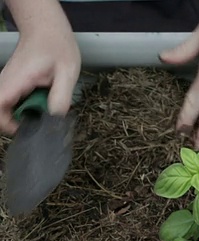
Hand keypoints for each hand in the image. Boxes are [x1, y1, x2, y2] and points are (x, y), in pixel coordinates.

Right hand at [0, 1, 79, 134]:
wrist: (47, 29)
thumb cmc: (57, 47)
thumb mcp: (67, 73)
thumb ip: (61, 97)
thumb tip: (55, 119)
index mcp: (17, 81)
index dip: (7, 124)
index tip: (27, 128)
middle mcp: (7, 83)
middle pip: (1, 111)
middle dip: (20, 122)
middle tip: (43, 121)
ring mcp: (9, 83)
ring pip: (9, 107)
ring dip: (27, 113)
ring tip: (47, 109)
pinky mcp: (14, 84)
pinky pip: (16, 101)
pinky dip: (29, 105)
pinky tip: (45, 100)